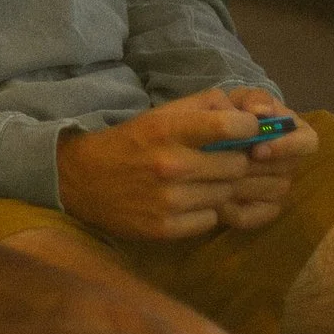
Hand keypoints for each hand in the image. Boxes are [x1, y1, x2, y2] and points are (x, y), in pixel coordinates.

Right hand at [55, 90, 274, 240]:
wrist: (84, 180)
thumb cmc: (132, 141)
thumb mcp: (162, 114)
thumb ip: (205, 105)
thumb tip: (250, 113)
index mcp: (169, 129)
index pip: (229, 126)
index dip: (248, 129)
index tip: (247, 132)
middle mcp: (170, 165)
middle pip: (236, 165)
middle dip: (237, 160)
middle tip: (225, 159)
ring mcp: (168, 200)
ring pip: (226, 194)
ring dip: (221, 187)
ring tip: (203, 180)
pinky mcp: (165, 228)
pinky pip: (210, 220)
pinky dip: (206, 211)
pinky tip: (189, 201)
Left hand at [216, 86, 316, 230]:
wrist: (203, 141)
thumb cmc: (229, 114)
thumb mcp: (240, 98)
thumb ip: (253, 99)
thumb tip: (260, 112)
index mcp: (295, 132)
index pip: (308, 141)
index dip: (287, 147)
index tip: (257, 149)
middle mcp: (291, 162)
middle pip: (288, 170)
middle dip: (257, 167)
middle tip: (226, 165)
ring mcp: (279, 188)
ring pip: (271, 193)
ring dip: (243, 186)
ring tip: (214, 178)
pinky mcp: (262, 211)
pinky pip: (253, 217)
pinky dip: (232, 210)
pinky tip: (213, 199)